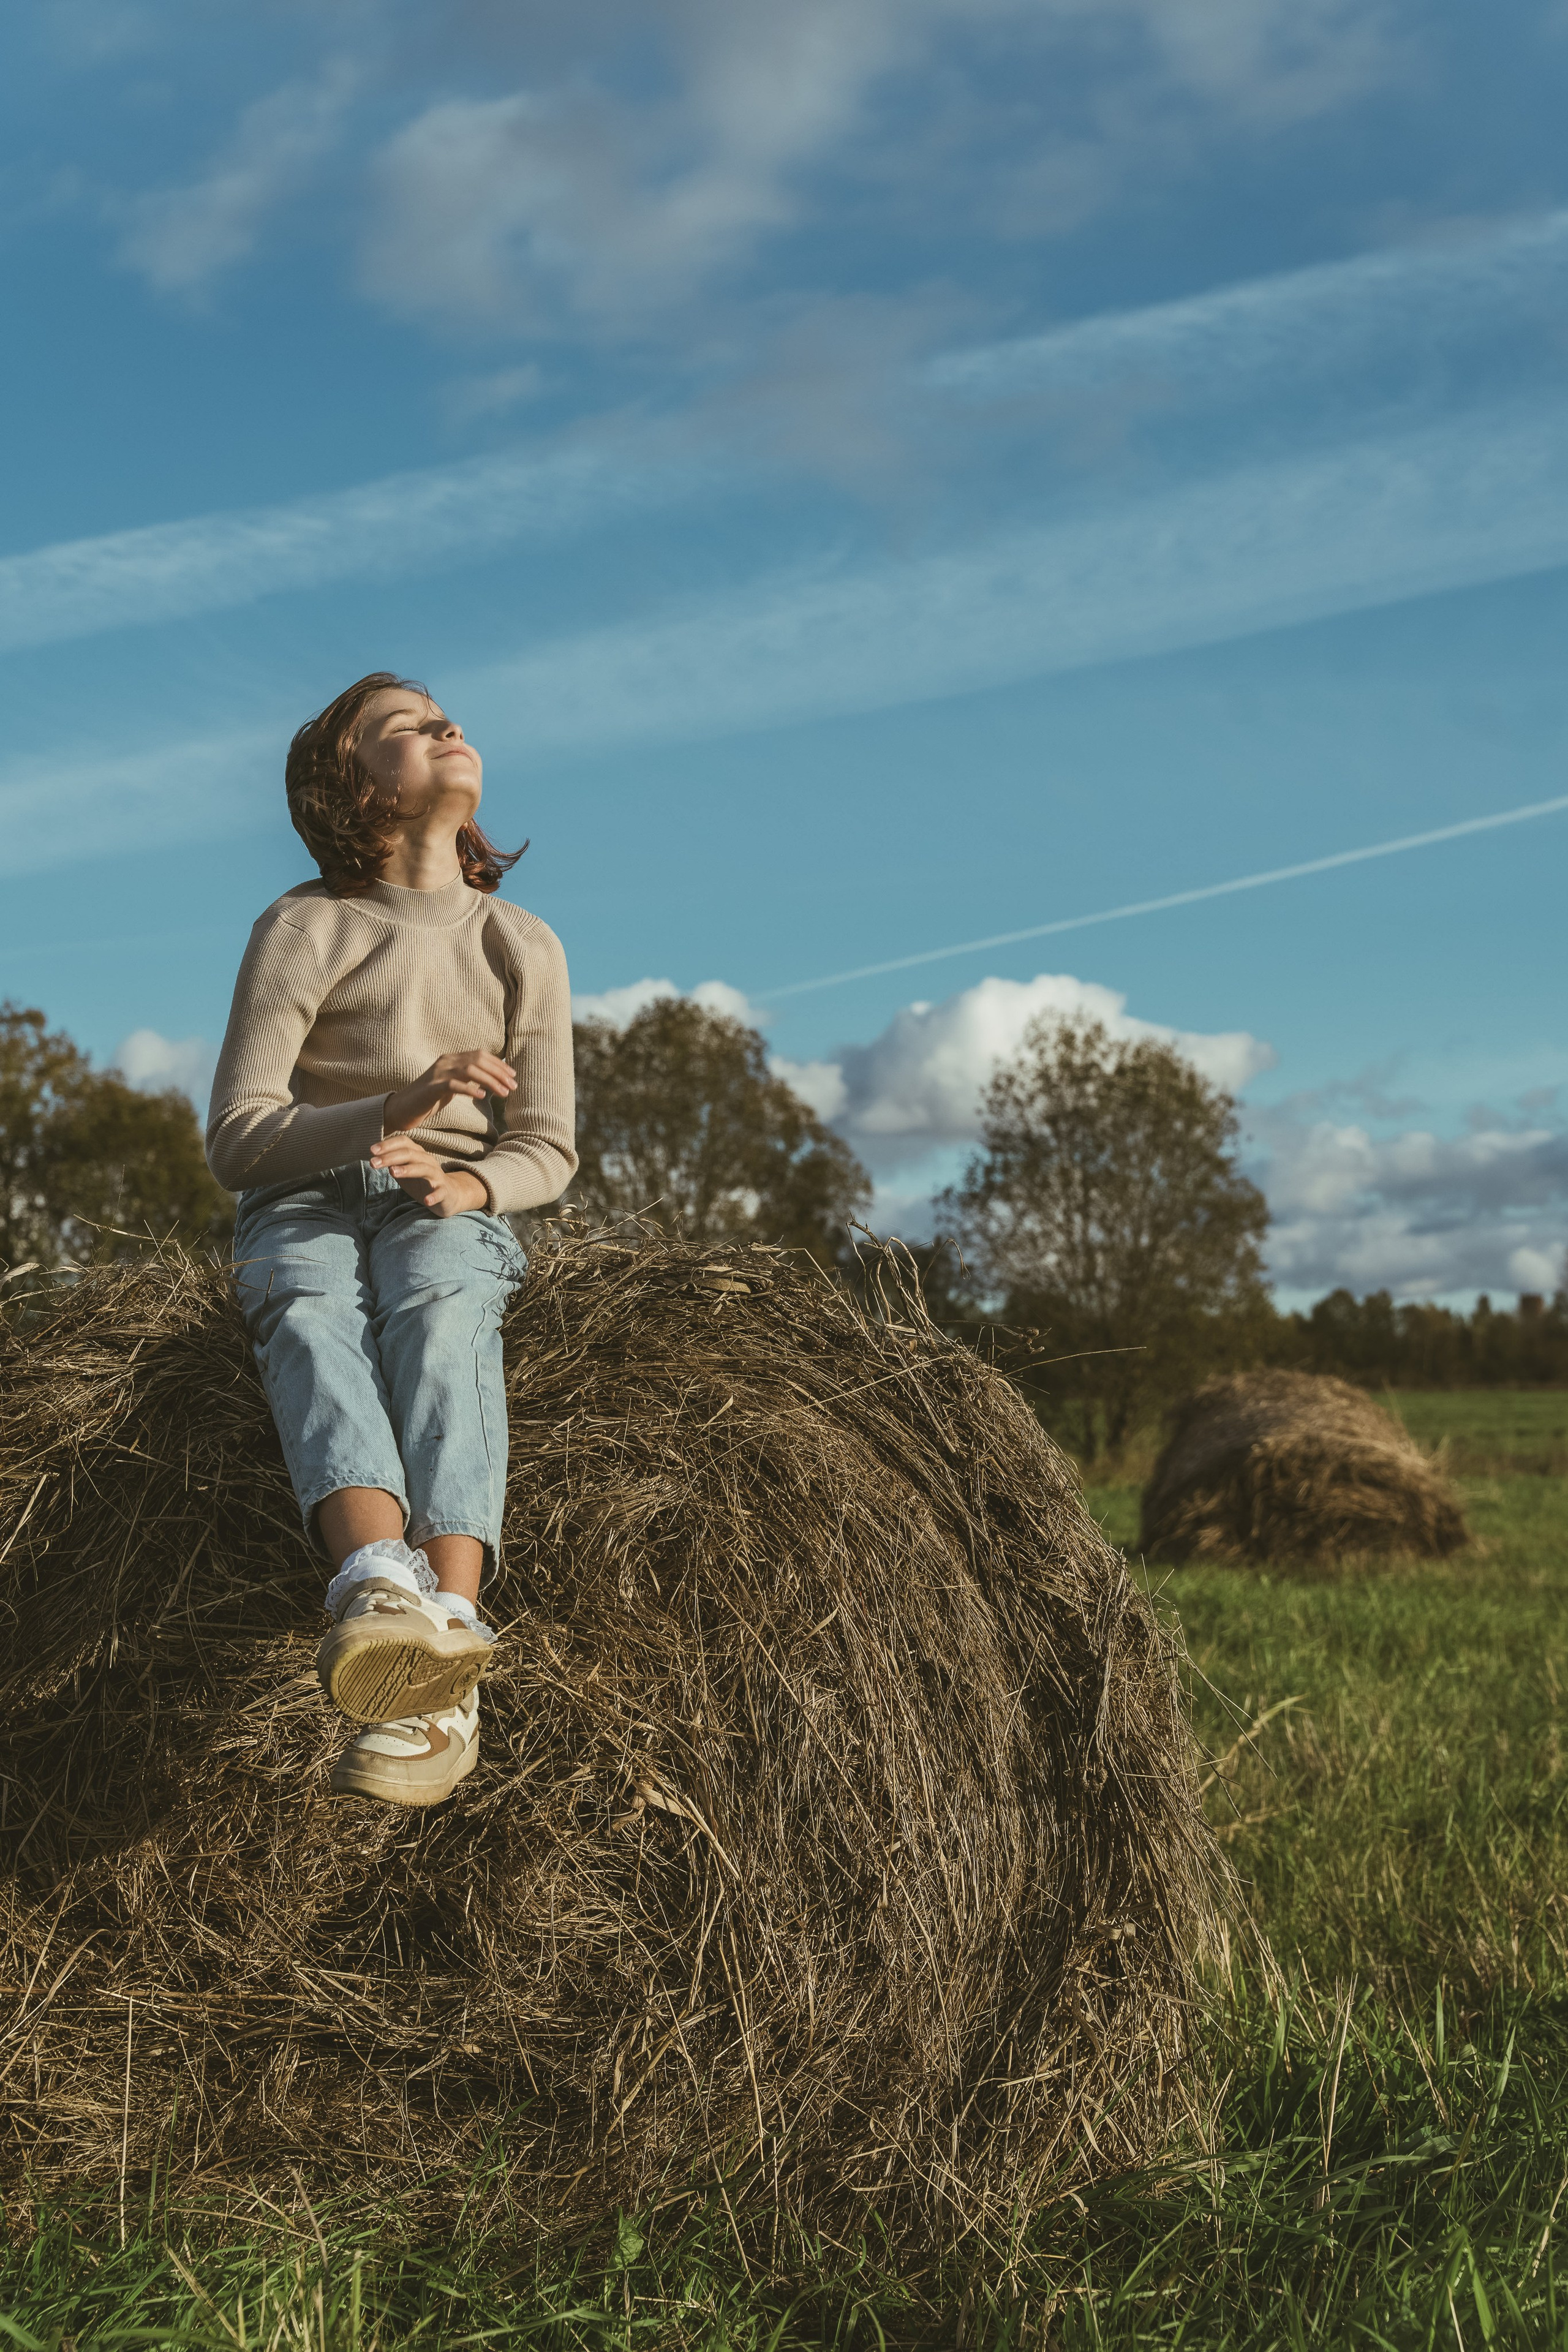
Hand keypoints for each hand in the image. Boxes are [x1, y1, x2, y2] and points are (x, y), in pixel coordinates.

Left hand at [369, 1136, 488, 1216]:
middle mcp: (428, 1161)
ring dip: (408, 1170)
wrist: (449, 1195)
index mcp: (418, 1154)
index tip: (371, 1150)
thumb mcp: (405, 1171)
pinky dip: (433, 1196)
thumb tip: (374, 1158)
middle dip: (390, 1157)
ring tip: (392, 1172)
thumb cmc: (422, 1181)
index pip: (404, 1142)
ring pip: (424, 1169)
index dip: (388, 1145)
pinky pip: (440, 1192)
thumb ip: (392, 1163)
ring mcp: (437, 1176)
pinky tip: (426, 1201)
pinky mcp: (445, 1191)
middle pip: (410, 1154)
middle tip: (373, 1163)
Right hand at [383, 1051, 515, 1136]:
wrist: (401, 1109)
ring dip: (490, 1081)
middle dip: (499, 1072)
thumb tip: (490, 1082)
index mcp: (451, 1059)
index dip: (498, 1064)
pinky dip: (470, 1089)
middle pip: (478, 1060)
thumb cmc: (429, 1099)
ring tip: (503, 1093)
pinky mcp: (432, 1088)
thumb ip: (467, 1080)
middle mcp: (445, 1062)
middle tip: (513, 1086)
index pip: (480, 1055)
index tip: (513, 1075)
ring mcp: (438, 1073)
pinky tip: (482, 1097)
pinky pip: (454, 1085)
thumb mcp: (452, 1086)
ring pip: (470, 1070)